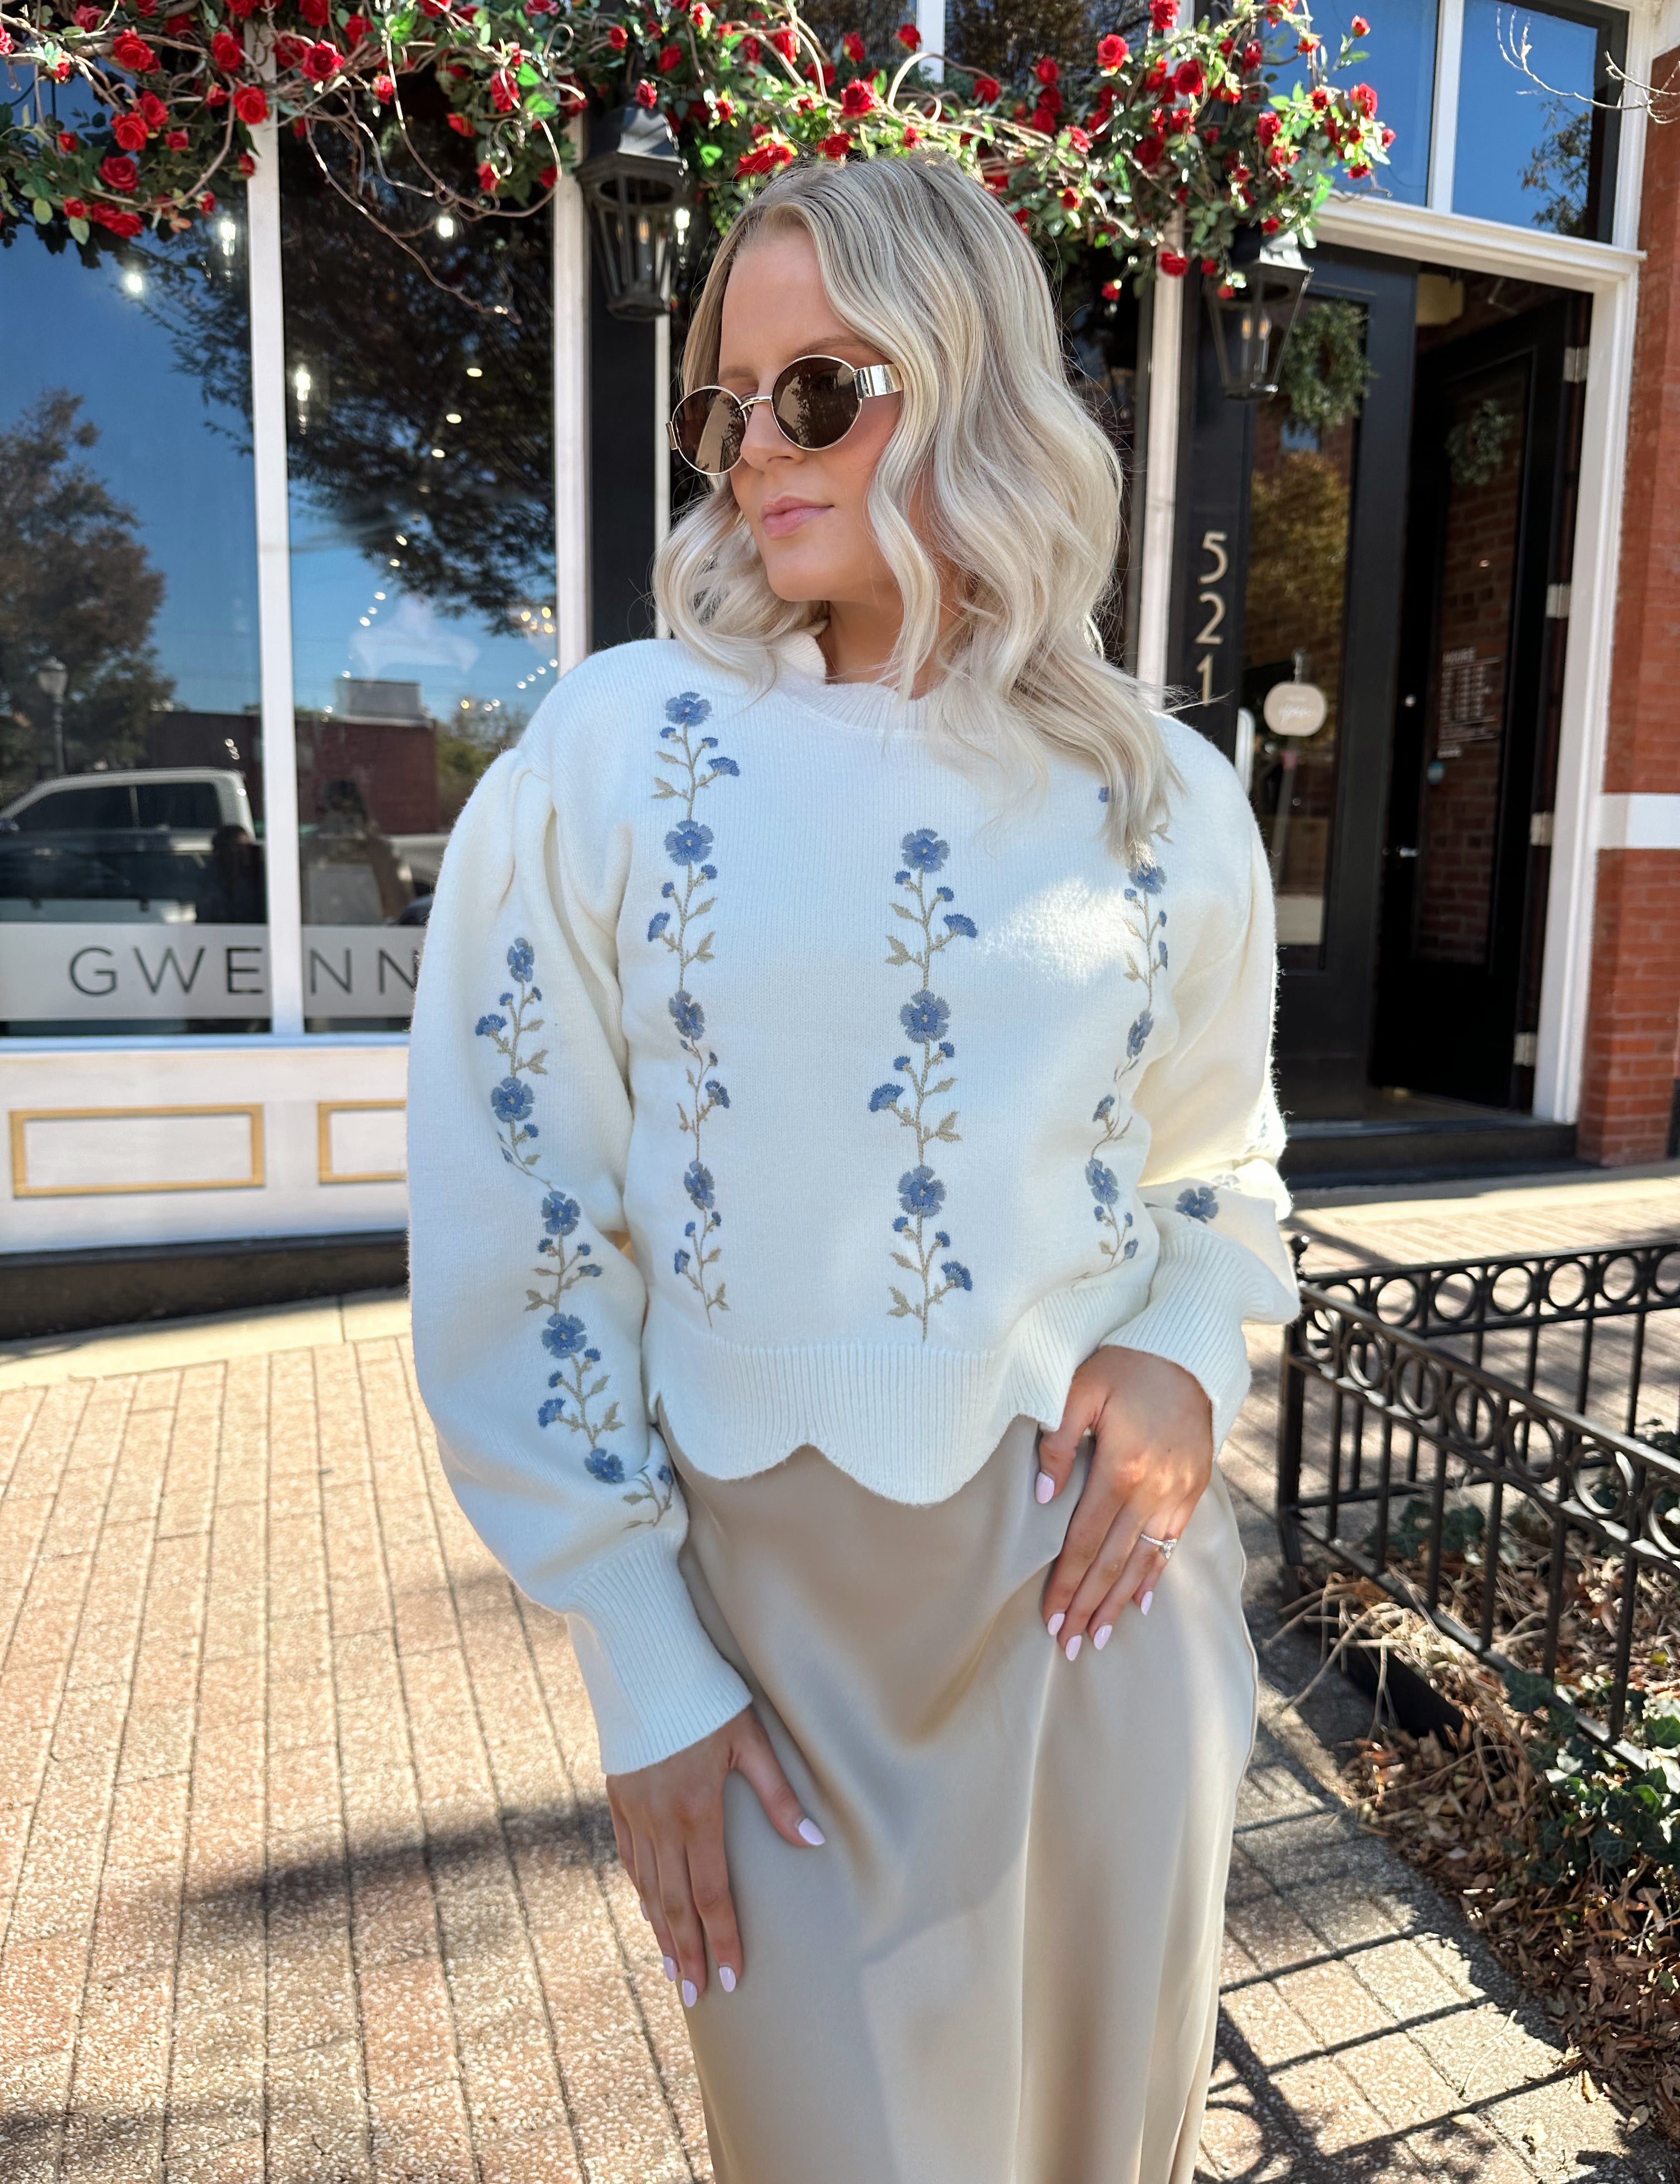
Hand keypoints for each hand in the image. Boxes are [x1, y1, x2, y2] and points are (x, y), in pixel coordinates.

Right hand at [606, 1705, 823, 2004]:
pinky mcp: (619, 1797)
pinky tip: (648, 1910)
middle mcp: (662, 1821)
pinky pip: (628, 1857)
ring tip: (673, 1968)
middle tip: (696, 1996)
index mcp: (698, 1811)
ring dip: (662, 1931)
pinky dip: (640, 1890)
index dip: (722, 1939)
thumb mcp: (750, 1740)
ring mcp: (636, 1811)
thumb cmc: (707, 1698)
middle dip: (688, 1953)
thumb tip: (813, 1843)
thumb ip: (778, 1796)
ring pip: (649, 1886)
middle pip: (676, 1903)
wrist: (644, 1664)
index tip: (729, 1979)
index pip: (712, 1893)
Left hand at [1036, 1346, 1213, 1656]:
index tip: (1051, 1617)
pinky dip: (1155, 1574)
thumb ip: (1058, 1442)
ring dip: (1120, 1601)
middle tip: (1070, 1645)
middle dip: (1090, 1607)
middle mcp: (1152, 1489)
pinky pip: (1171, 1542)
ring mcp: (1177, 1492)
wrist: (1188, 1352)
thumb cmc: (1126, 1366)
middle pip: (1113, 1562)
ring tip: (1100, 1636)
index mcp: (1121, 1468)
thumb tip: (1044, 1495)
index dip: (1067, 1583)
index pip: (1085, 1541)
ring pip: (1144, 1560)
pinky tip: (1142, 1602)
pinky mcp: (1193, 1488)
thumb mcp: (1079, 1390)